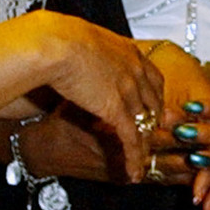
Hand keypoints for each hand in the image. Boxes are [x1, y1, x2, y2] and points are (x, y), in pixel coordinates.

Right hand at [37, 13, 166, 180]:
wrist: (55, 43)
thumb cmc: (61, 37)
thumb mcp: (87, 40)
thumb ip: (96, 51)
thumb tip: (86, 49)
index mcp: (129, 53)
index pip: (154, 81)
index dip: (154, 99)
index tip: (151, 110)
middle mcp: (135, 72)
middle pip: (154, 105)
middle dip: (153, 126)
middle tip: (150, 140)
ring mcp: (129, 91)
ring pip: (145, 126)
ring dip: (144, 147)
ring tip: (143, 163)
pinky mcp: (117, 109)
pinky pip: (131, 140)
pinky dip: (133, 158)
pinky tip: (133, 172)